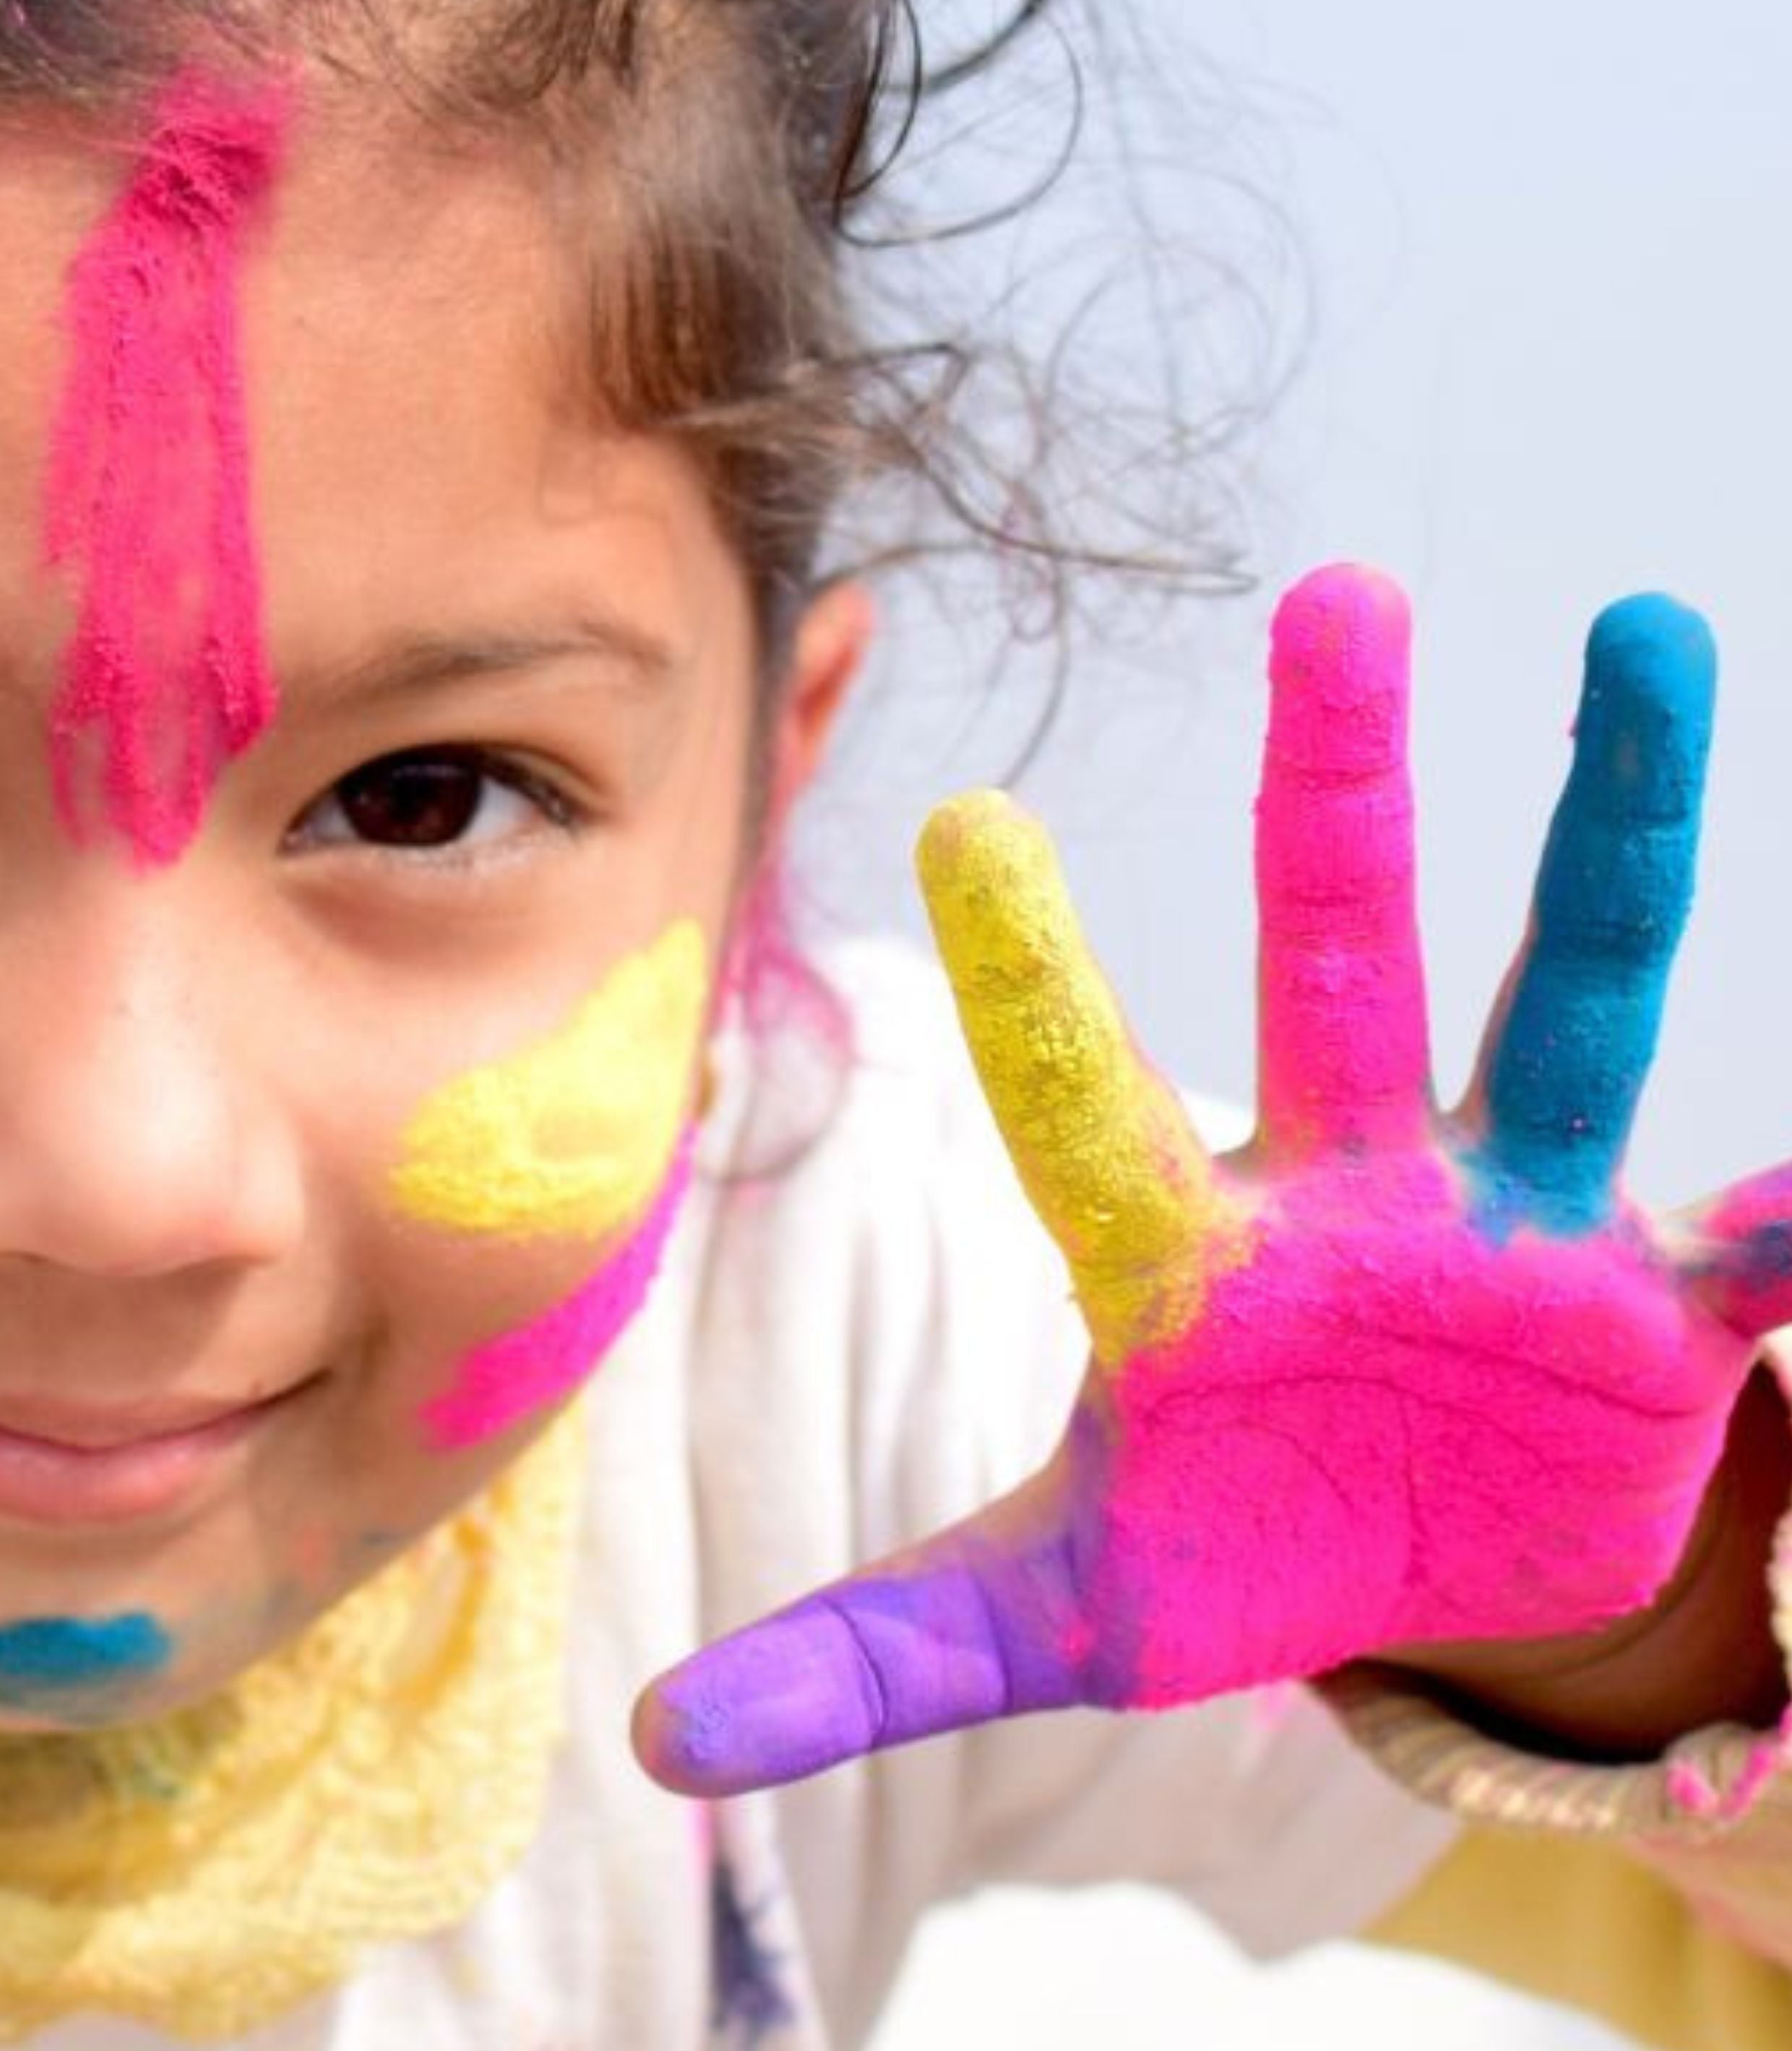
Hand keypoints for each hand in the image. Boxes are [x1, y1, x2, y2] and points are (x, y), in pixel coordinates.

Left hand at [636, 564, 1785, 1794]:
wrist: (1425, 1592)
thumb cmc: (1224, 1552)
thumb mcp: (1051, 1621)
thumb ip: (864, 1660)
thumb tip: (651, 1747)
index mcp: (1179, 1260)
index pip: (1080, 1097)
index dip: (1033, 981)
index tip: (966, 821)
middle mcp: (1345, 1192)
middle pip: (1334, 953)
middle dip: (1336, 783)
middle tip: (1333, 585)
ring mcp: (1514, 1225)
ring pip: (1570, 998)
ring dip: (1615, 829)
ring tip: (1648, 627)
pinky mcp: (1655, 1307)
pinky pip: (1755, 1251)